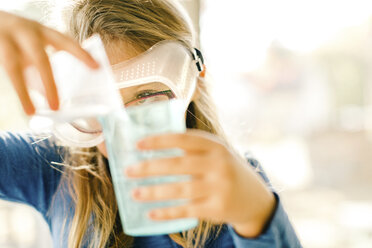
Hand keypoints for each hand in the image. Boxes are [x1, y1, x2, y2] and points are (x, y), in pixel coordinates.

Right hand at [0, 11, 98, 114]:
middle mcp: (24, 33)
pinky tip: (25, 105)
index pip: (65, 42)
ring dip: (23, 92)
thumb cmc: (15, 40)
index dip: (80, 54)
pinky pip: (4, 71)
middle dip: (49, 84)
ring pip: (13, 68)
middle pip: (40, 58)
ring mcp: (5, 39)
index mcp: (41, 31)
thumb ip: (42, 67)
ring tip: (31, 112)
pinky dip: (17, 90)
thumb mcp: (32, 48)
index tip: (96, 66)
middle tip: (56, 107)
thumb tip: (50, 96)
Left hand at [124, 130, 275, 237]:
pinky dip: (167, 212)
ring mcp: (219, 187)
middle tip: (128, 171)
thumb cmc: (227, 170)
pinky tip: (151, 213)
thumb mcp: (218, 153)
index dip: (159, 141)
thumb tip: (155, 147)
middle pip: (177, 164)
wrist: (255, 198)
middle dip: (149, 168)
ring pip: (179, 189)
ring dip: (153, 192)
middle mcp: (218, 165)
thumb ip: (194, 148)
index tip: (138, 144)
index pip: (183, 139)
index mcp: (216, 146)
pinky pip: (186, 210)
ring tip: (134, 193)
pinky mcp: (217, 209)